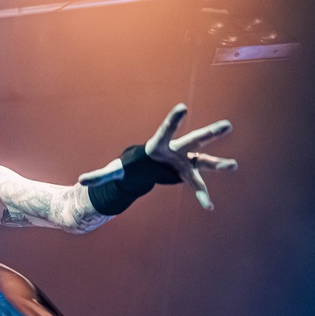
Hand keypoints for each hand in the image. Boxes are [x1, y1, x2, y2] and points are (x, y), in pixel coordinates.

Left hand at [78, 104, 237, 210]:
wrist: (144, 169)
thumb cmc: (129, 166)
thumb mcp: (114, 172)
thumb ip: (99, 176)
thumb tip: (80, 182)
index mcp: (157, 145)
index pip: (166, 130)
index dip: (174, 120)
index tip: (183, 107)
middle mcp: (175, 150)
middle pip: (194, 140)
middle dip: (210, 134)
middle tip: (227, 125)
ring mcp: (184, 161)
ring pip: (204, 161)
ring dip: (219, 164)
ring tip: (234, 166)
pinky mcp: (187, 173)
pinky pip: (197, 185)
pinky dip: (201, 196)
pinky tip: (207, 207)